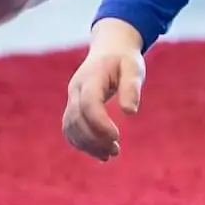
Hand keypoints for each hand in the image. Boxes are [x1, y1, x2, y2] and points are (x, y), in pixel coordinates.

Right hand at [62, 19, 146, 160]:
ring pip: (70, 126)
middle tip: (115, 150)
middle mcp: (76, 89)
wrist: (108, 50)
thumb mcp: (134, 68)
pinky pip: (70, 128)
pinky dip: (81, 143)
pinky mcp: (73, 107)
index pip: (88, 103)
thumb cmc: (124, 60)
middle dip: (94, 138)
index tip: (116, 137)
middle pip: (76, 118)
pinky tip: (99, 153)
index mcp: (90, 78)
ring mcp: (72, 98)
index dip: (99, 123)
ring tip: (110, 154)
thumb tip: (129, 112)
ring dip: (87, 144)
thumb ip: (131, 88)